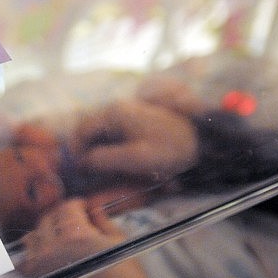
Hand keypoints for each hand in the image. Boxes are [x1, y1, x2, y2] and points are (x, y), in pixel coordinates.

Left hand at [20, 199, 155, 277]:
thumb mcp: (121, 248)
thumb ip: (105, 224)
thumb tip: (94, 210)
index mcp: (74, 233)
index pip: (67, 208)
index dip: (76, 205)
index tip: (82, 208)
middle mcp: (50, 246)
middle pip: (46, 220)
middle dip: (59, 217)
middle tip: (70, 221)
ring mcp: (37, 266)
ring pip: (31, 239)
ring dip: (42, 234)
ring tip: (55, 239)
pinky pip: (23, 263)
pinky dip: (30, 257)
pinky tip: (41, 258)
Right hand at [71, 101, 198, 181]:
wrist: (201, 142)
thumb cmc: (168, 150)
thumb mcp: (134, 159)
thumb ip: (104, 159)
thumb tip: (82, 162)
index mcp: (114, 114)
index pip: (82, 130)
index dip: (75, 150)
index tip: (78, 169)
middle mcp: (117, 108)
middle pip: (89, 127)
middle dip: (83, 148)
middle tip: (85, 170)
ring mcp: (127, 111)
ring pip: (100, 129)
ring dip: (95, 147)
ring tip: (98, 167)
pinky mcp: (136, 118)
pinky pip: (112, 130)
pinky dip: (107, 144)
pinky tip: (113, 158)